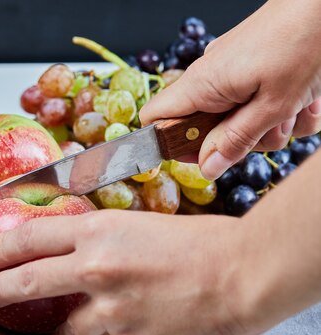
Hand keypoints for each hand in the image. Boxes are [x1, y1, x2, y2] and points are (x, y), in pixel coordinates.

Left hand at [0, 210, 259, 334]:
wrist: (242, 275)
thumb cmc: (202, 243)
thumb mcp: (142, 226)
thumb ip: (105, 240)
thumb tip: (80, 249)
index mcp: (100, 229)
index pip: (33, 235)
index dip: (2, 246)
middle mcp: (96, 265)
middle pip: (28, 279)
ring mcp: (109, 305)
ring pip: (61, 328)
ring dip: (55, 332)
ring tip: (56, 333)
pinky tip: (117, 331)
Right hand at [140, 0, 320, 179]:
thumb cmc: (303, 42)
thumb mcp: (272, 106)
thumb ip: (236, 140)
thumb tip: (206, 168)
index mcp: (201, 85)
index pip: (154, 119)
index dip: (170, 145)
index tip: (201, 158)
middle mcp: (209, 77)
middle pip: (205, 127)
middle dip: (240, 139)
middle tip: (270, 131)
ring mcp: (231, 71)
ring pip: (238, 118)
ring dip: (271, 126)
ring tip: (296, 110)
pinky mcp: (252, 66)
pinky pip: (258, 102)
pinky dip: (283, 108)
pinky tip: (304, 100)